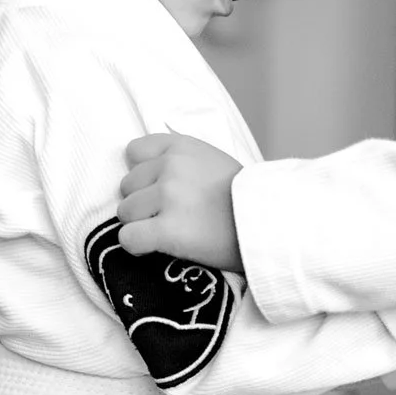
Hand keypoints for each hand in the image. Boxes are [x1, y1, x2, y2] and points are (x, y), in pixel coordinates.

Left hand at [118, 134, 244, 270]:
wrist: (271, 223)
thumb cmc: (246, 199)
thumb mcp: (215, 161)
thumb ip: (183, 161)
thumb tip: (152, 176)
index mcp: (181, 147)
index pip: (134, 152)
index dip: (143, 174)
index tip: (160, 189)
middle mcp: (171, 167)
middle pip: (127, 186)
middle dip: (143, 203)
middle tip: (170, 216)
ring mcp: (168, 197)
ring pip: (125, 213)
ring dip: (141, 225)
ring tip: (169, 232)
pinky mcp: (167, 230)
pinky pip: (128, 238)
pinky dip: (137, 245)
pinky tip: (154, 247)